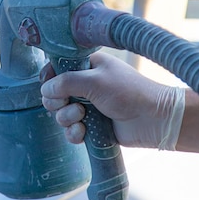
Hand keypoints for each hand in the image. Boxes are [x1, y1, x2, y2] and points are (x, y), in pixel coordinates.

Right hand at [40, 52, 185, 149]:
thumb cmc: (128, 92)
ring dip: (66, 118)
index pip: (57, 69)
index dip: (50, 78)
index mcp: (87, 66)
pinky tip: (83, 132)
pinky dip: (74, 133)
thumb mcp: (94, 80)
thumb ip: (65, 82)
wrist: (154, 119)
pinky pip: (71, 131)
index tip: (50, 86)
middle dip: (57, 102)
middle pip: (54, 94)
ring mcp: (88, 106)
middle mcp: (85, 85)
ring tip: (82, 118)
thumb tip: (44, 90)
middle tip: (69, 104)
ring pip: (61, 114)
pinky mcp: (92, 126)